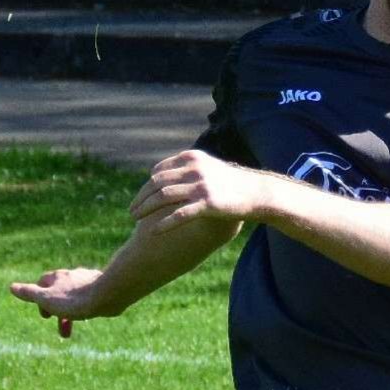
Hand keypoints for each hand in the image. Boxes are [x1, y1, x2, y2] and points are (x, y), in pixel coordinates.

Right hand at [8, 266, 122, 338]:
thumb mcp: (47, 299)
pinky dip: (86, 306)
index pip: (42, 284)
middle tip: (61, 330)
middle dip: (58, 312)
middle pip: (59, 293)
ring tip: (74, 328)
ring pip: (75, 296)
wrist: (108, 295)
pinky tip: (92, 312)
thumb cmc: (75, 299)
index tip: (45, 315)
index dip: (40, 299)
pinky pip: (91, 297)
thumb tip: (12, 287)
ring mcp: (87, 279)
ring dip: (72, 313)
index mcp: (56, 277)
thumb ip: (30, 293)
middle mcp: (71, 275)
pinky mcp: (101, 286)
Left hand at [129, 148, 266, 231]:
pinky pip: (179, 214)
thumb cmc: (233, 183)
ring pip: (163, 197)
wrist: (257, 192)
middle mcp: (194, 169)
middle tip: (131, 210)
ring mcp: (200, 186)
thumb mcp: (210, 168)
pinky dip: (164, 223)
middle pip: (157, 183)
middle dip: (141, 197)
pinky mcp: (207, 203)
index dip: (147, 185)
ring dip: (145, 208)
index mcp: (192, 158)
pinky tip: (154, 232)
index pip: (159, 170)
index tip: (141, 197)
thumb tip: (170, 175)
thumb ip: (190, 169)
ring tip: (134, 219)